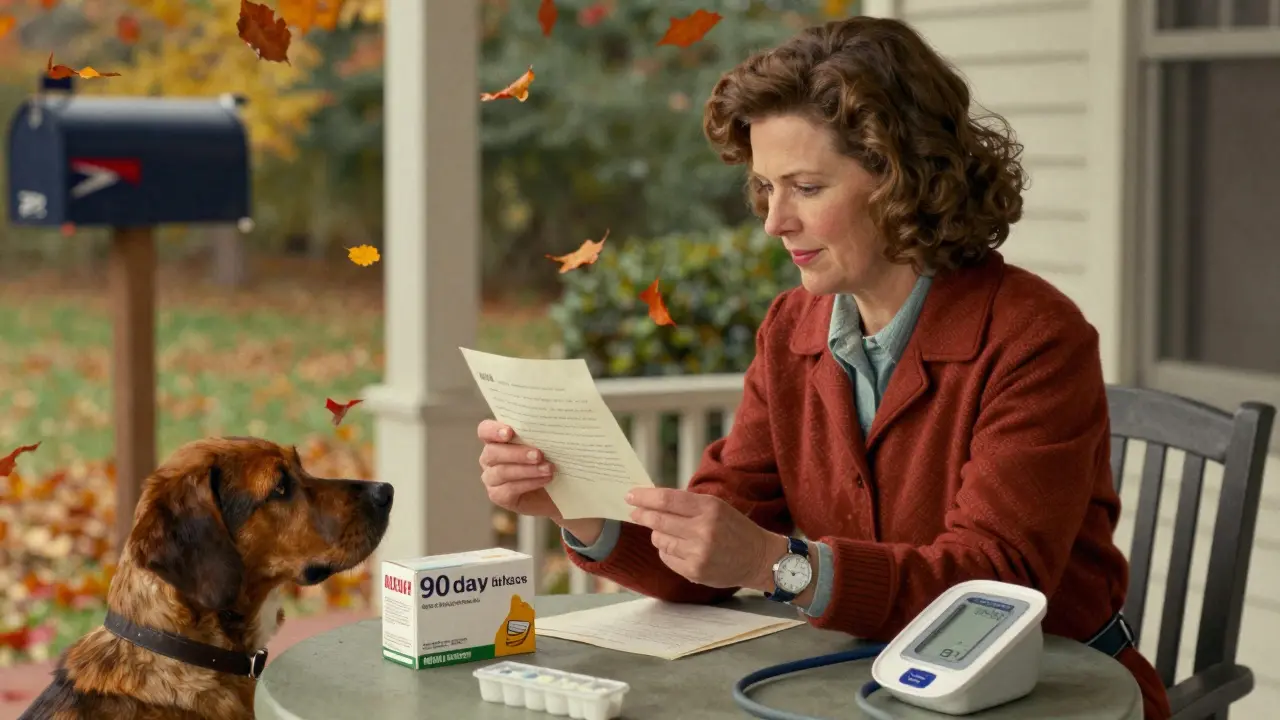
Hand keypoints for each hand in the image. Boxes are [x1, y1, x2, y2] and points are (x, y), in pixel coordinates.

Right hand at [477, 419, 560, 519]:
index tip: (510, 432)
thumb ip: (538, 436)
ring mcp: (491, 478)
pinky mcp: (498, 495)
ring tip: (548, 469)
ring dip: (527, 470)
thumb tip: (548, 430)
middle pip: (492, 452)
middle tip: (538, 455)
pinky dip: (529, 483)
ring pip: (501, 472)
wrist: (555, 489)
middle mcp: (489, 458)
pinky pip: (509, 489)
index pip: (485, 430)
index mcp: (496, 439)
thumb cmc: (547, 460)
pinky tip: (545, 480)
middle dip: (516, 453)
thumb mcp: (543, 445)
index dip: (493, 430)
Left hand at [625, 487, 780, 589]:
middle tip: (634, 512)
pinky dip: (666, 550)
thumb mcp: (716, 507)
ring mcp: (698, 553)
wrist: (758, 557)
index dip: (644, 497)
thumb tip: (651, 500)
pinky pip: (666, 557)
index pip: (666, 499)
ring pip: (659, 539)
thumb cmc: (734, 528)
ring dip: (657, 534)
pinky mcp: (694, 571)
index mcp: (709, 508)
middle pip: (658, 519)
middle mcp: (703, 530)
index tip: (630, 495)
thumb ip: (686, 503)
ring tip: (668, 532)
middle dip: (642, 514)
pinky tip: (678, 547)